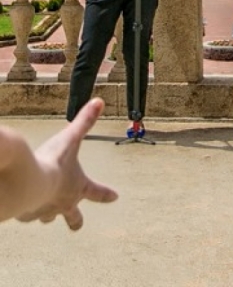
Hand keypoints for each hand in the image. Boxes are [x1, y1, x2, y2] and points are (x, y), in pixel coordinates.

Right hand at [17, 98, 117, 229]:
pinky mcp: (26, 214)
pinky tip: (21, 206)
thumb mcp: (71, 138)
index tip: (115, 196)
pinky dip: (26, 211)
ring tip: (44, 211)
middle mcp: (63, 204)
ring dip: (47, 214)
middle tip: (77, 225)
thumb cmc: (54, 163)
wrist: (28, 182)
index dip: (107, 194)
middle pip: (73, 219)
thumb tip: (99, 102)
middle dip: (76, 221)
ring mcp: (45, 211)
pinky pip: (27, 215)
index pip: (97, 192)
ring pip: (48, 217)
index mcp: (78, 188)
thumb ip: (84, 121)